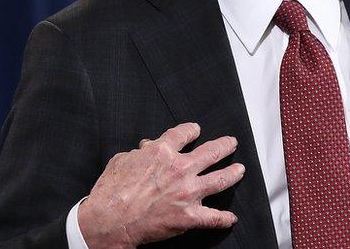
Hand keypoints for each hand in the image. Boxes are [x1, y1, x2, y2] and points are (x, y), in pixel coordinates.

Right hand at [78, 122, 243, 247]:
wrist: (110, 219)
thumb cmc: (112, 191)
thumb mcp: (122, 160)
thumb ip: (138, 153)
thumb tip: (145, 148)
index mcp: (162, 152)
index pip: (183, 134)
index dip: (192, 130)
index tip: (196, 130)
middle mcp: (180, 169)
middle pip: (211, 152)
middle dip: (224, 146)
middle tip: (231, 143)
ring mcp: (187, 192)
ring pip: (220, 179)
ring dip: (233, 173)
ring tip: (239, 170)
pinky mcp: (188, 216)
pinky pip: (213, 217)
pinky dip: (224, 219)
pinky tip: (231, 218)